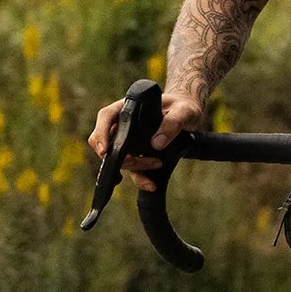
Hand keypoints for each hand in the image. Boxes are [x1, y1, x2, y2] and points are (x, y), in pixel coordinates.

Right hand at [87, 92, 205, 192]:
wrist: (189, 116)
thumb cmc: (183, 107)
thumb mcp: (183, 111)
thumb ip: (173, 122)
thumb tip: (157, 144)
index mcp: (128, 107)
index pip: (106, 116)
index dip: (101, 133)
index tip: (104, 150)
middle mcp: (124, 124)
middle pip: (108, 142)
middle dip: (121, 156)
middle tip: (138, 161)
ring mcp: (129, 141)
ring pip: (119, 159)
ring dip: (134, 167)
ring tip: (157, 164)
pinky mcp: (137, 154)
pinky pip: (132, 170)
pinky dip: (140, 179)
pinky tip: (150, 185)